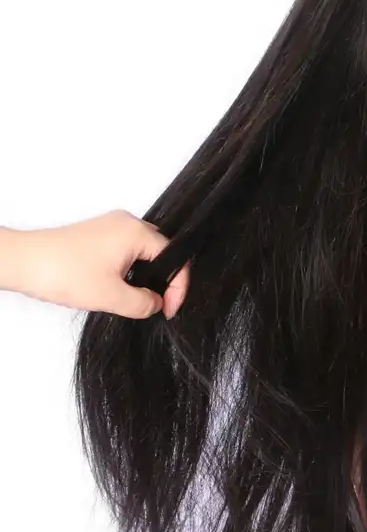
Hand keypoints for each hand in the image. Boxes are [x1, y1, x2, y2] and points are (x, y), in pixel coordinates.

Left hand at [13, 209, 189, 319]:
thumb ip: (144, 304)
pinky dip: (128, 269)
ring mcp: (111, 226)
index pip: (174, 259)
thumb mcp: (112, 298)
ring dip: (144, 276)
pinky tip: (117, 286)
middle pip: (161, 253)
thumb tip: (155, 303)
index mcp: (136, 232)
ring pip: (143, 253)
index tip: (168, 309)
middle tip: (155, 305)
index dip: (177, 288)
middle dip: (162, 281)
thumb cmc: (61, 272)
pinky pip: (126, 250)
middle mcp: (127, 222)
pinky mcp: (98, 233)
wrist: (22, 262)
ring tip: (134, 298)